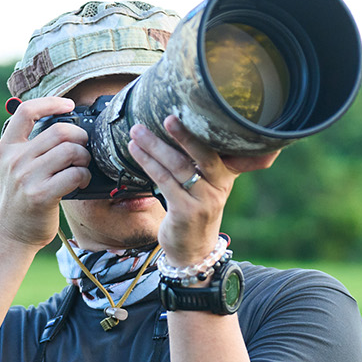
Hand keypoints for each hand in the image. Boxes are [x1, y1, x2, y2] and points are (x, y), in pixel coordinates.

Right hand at [0, 98, 91, 247]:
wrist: (9, 233)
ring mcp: (26, 177)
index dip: (51, 103)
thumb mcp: (14, 167)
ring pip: (71, 151)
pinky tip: (82, 182)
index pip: (26, 111)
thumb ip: (31, 148)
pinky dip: (85, 176)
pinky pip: (75, 174)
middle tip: (83, 150)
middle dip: (80, 138)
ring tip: (82, 168)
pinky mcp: (41, 195)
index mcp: (7, 147)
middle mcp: (15, 159)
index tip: (69, 105)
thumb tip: (67, 129)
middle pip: (60, 131)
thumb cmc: (20, 198)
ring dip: (85, 158)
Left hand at [127, 115, 279, 267]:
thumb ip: (207, 164)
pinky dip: (148, 163)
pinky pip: (164, 181)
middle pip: (203, 155)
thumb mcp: (209, 188)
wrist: (193, 251)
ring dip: (154, 146)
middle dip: (184, 136)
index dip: (212, 132)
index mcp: (226, 176)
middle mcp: (219, 187)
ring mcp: (204, 200)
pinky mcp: (185, 211)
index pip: (221, 150)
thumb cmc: (196, 212)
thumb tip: (199, 131)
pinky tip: (135, 151)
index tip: (197, 111)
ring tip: (137, 132)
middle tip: (167, 117)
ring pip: (178, 167)